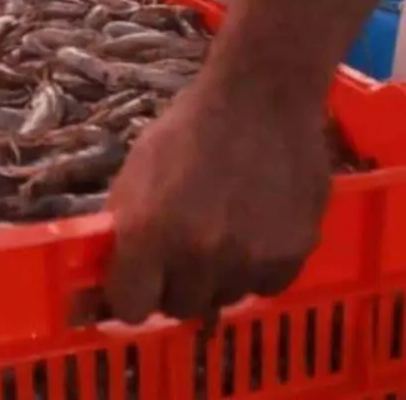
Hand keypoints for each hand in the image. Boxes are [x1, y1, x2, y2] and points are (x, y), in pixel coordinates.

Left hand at [103, 76, 332, 329]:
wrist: (262, 96)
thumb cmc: (190, 129)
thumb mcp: (136, 172)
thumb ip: (124, 229)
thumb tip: (111, 274)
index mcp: (149, 233)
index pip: (130, 308)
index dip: (132, 295)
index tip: (141, 280)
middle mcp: (199, 255)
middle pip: (180, 307)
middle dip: (176, 284)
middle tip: (185, 251)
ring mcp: (250, 258)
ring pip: (225, 298)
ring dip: (219, 277)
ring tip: (225, 233)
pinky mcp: (294, 252)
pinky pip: (267, 286)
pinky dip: (259, 269)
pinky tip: (257, 232)